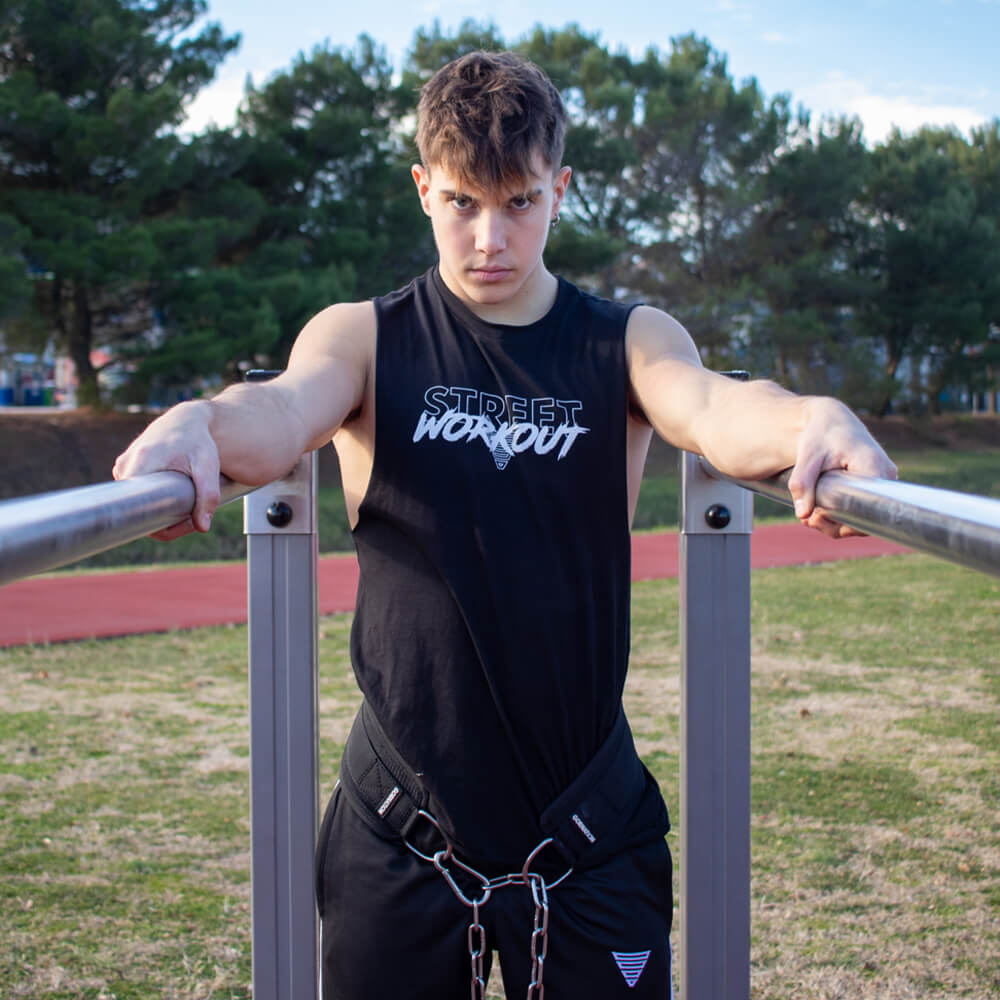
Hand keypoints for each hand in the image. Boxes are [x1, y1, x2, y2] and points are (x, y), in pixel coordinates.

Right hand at [112, 401, 220, 539]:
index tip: (188, 521)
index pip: (141, 512)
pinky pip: (137, 492)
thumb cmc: (198, 441)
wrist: (186, 419)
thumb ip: (208, 495)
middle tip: (193, 513)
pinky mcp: (125, 466)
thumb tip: (202, 527)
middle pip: (139, 510)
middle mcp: (124, 467)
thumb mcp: (207, 466)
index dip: (164, 526)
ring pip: (138, 502)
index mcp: (139, 465)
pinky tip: (175, 494)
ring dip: (161, 508)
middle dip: (166, 518)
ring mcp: (122, 467)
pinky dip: (154, 497)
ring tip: (187, 501)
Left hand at [787, 398, 896, 538]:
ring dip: (837, 521)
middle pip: (867, 516)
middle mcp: (885, 476)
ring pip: (864, 514)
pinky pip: (863, 506)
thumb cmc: (821, 434)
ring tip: (810, 517)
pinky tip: (819, 512)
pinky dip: (843, 512)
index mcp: (873, 467)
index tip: (817, 518)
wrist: (831, 419)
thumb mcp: (808, 456)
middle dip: (836, 524)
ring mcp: (883, 481)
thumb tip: (802, 514)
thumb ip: (802, 483)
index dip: (843, 523)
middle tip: (808, 520)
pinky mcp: (875, 483)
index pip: (868, 511)